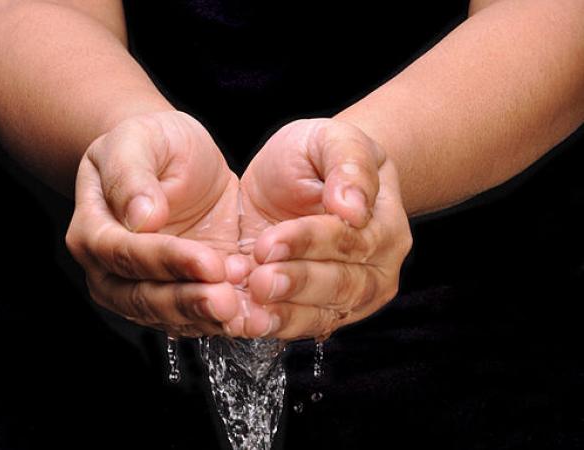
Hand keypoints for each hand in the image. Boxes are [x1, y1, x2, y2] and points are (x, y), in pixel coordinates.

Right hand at [65, 111, 247, 336]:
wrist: (178, 160)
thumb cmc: (153, 143)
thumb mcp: (139, 140)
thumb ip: (131, 176)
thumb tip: (141, 216)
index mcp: (92, 229)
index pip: (123, 254)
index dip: (165, 260)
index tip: (206, 261)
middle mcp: (109, 269)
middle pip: (140, 297)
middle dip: (186, 301)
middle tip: (226, 300)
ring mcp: (141, 288)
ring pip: (166, 316)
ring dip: (205, 316)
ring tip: (242, 309)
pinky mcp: (177, 295)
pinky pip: (193, 319)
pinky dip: (220, 321)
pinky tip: (249, 315)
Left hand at [237, 119, 412, 339]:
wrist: (300, 180)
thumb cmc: (318, 157)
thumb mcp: (331, 139)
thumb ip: (348, 163)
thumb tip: (354, 206)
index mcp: (383, 224)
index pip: (349, 239)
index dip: (309, 242)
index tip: (269, 242)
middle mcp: (376, 267)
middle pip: (340, 284)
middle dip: (296, 284)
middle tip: (258, 281)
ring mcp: (352, 296)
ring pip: (322, 314)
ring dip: (283, 315)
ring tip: (248, 315)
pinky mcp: (321, 313)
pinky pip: (300, 326)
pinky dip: (272, 327)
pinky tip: (245, 323)